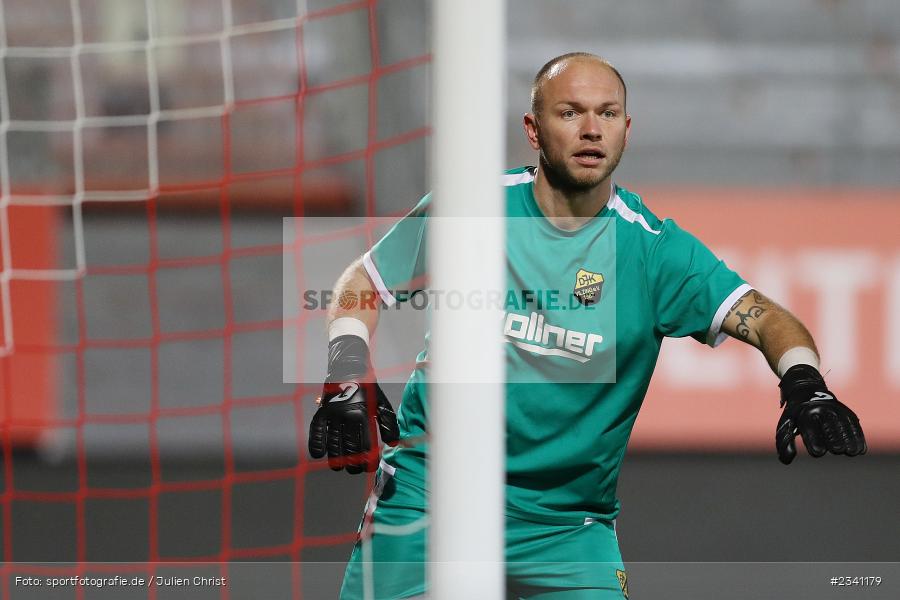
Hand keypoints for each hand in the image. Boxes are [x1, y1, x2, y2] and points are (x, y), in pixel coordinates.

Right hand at [308, 335, 398, 473]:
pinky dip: (316, 444)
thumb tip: (393, 444)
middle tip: (356, 469)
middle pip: (348, 449)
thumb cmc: (368, 388)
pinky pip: (316, 431)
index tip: (370, 467)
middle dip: (353, 464)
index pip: (365, 446)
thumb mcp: (382, 404)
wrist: (348, 367)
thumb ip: (389, 424)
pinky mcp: (322, 411)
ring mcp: (332, 414)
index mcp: (362, 414)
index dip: (368, 461)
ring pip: (332, 445)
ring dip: (336, 460)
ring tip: (341, 467)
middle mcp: (346, 416)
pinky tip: (319, 455)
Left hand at [775, 364, 866, 464]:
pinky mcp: (846, 413)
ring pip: (845, 426)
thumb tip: (786, 461)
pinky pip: (853, 425)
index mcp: (805, 414)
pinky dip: (858, 437)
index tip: (817, 452)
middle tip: (837, 450)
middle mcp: (822, 410)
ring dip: (850, 439)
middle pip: (830, 427)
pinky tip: (860, 449)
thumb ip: (785, 443)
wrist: (806, 390)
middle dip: (834, 439)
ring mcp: (836, 410)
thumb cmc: (795, 414)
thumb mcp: (786, 424)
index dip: (814, 441)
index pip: (811, 429)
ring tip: (851, 452)